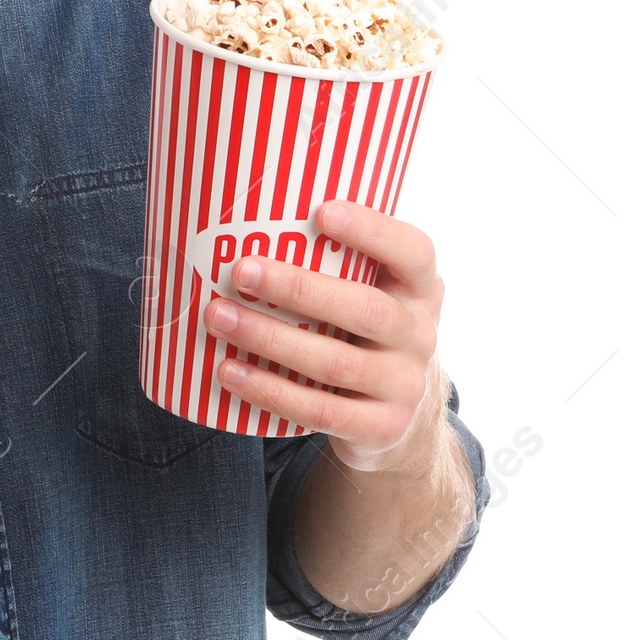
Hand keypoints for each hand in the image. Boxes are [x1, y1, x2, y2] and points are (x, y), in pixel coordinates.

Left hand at [202, 199, 444, 472]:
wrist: (395, 419)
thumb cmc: (359, 331)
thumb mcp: (369, 293)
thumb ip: (333, 262)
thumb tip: (236, 216)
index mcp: (421, 288)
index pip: (413, 252)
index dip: (372, 231)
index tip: (321, 211)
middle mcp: (421, 335)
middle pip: (365, 310)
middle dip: (298, 289)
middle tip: (239, 270)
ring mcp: (404, 386)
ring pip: (334, 362)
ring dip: (269, 339)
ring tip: (217, 317)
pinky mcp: (380, 428)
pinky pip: (320, 410)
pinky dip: (270, 390)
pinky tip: (229, 371)